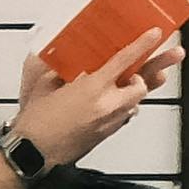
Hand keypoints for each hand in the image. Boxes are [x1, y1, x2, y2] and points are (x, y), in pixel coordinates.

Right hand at [21, 44, 165, 167]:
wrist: (34, 153)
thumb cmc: (36, 123)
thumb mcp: (46, 85)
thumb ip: (62, 69)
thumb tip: (70, 60)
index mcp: (92, 89)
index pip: (125, 60)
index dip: (142, 45)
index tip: (154, 34)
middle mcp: (107, 106)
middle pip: (141, 86)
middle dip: (140, 77)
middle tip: (131, 71)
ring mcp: (110, 122)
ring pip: (135, 103)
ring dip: (130, 94)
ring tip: (115, 89)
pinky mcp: (108, 135)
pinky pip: (124, 118)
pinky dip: (121, 109)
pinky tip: (105, 106)